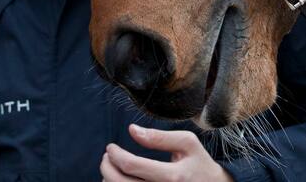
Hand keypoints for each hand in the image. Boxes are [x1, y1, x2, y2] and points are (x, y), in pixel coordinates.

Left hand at [100, 124, 233, 181]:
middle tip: (107, 156)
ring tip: (114, 167)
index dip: (115, 155)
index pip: (132, 166)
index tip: (111, 147)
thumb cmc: (199, 165)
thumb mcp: (188, 144)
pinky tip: (121, 179)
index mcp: (172, 176)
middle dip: (106, 167)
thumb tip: (132, 129)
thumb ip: (159, 137)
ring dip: (109, 179)